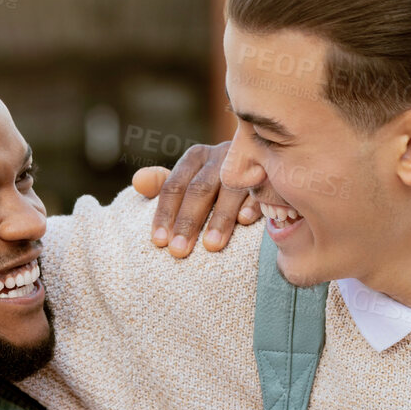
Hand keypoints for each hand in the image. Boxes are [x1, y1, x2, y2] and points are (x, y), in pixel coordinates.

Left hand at [131, 140, 258, 258]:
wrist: (264, 164)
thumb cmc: (216, 181)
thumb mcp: (188, 179)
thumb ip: (162, 183)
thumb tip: (138, 182)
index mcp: (196, 158)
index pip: (174, 186)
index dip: (165, 214)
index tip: (159, 242)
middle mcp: (221, 157)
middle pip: (200, 189)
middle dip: (188, 221)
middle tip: (179, 251)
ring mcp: (248, 164)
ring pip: (230, 189)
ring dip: (220, 218)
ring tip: (211, 246)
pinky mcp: (272, 174)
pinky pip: (263, 188)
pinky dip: (253, 204)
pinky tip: (245, 222)